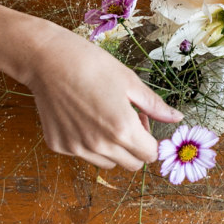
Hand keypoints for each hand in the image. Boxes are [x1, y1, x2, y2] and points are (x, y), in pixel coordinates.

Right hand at [0, 0, 180, 170]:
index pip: (150, 155)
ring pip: (107, 163)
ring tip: (102, 116)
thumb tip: (177, 118)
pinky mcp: (59, 145)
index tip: (144, 123)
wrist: (46, 59)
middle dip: (134, 146)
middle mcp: (99, 145)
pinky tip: (81, 116)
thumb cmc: (90, 63)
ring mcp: (77, 148)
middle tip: (126, 118)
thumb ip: (154, 105)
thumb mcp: (128, 80)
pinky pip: (83, 153)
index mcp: (122, 129)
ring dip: (112, 148)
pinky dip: (87, 142)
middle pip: (131, 164)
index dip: (152, 140)